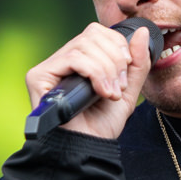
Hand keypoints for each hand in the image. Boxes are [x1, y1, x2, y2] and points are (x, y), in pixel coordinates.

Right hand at [24, 23, 153, 138]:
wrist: (87, 148)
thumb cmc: (101, 125)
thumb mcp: (127, 91)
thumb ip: (137, 63)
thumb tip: (142, 32)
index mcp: (80, 60)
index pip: (97, 31)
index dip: (117, 44)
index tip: (126, 69)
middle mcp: (62, 60)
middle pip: (91, 34)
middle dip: (115, 59)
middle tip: (119, 86)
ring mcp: (48, 67)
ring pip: (84, 46)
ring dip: (106, 70)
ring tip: (110, 94)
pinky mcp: (38, 76)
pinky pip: (72, 59)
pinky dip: (94, 73)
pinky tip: (100, 92)